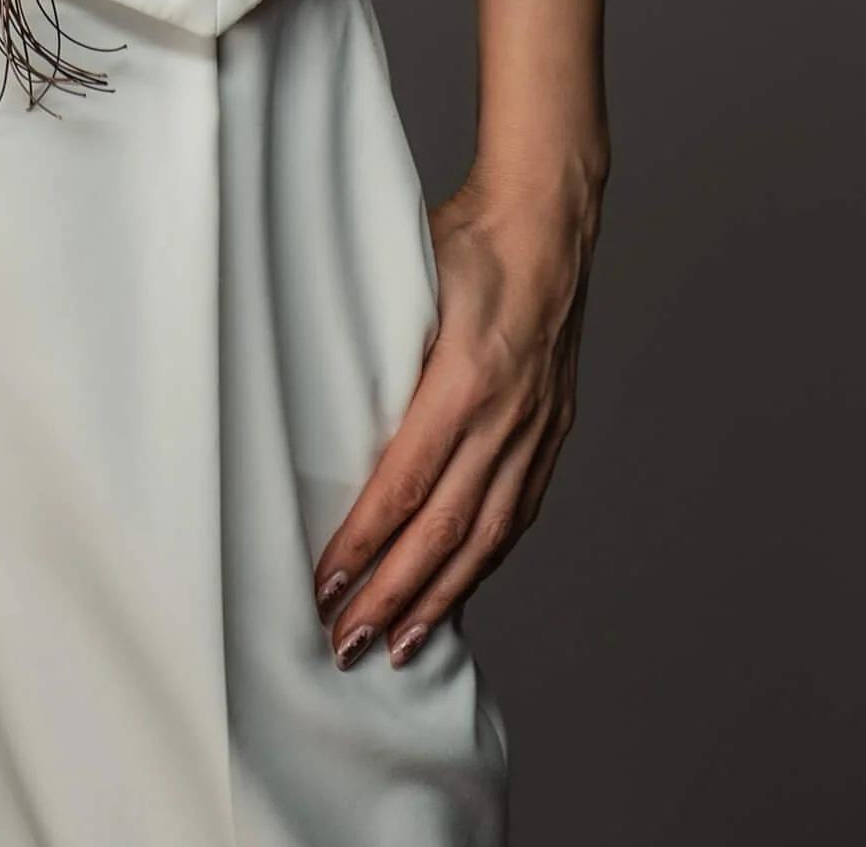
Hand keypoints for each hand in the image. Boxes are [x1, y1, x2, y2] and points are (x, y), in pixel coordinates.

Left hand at [312, 166, 599, 668]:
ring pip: (485, 538)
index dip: (364, 542)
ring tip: (399, 646)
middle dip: (392, 595)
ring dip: (440, 598)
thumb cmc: (466, 240)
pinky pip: (517, 515)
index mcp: (464, 379)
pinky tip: (456, 592)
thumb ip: (372, 347)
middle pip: (443, 530)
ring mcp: (536, 430)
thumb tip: (313, 401)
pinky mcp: (552, 433)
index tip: (326, 584)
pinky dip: (484, 563)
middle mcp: (506, 417)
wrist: (548, 219)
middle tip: (346, 642)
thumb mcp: (405, 281)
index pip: (404, 482)